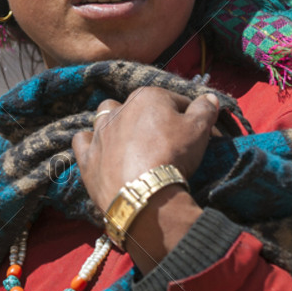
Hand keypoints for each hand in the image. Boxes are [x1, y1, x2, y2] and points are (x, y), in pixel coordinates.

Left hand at [71, 87, 221, 273]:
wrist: (144, 193)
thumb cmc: (173, 156)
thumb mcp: (199, 130)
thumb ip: (205, 109)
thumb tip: (209, 97)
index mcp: (147, 97)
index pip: (174, 100)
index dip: (188, 116)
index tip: (195, 132)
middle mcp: (119, 109)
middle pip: (139, 107)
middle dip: (151, 118)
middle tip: (165, 140)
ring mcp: (100, 133)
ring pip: (105, 116)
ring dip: (116, 123)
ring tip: (130, 140)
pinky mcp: (87, 157)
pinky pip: (82, 141)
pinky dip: (90, 143)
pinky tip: (99, 150)